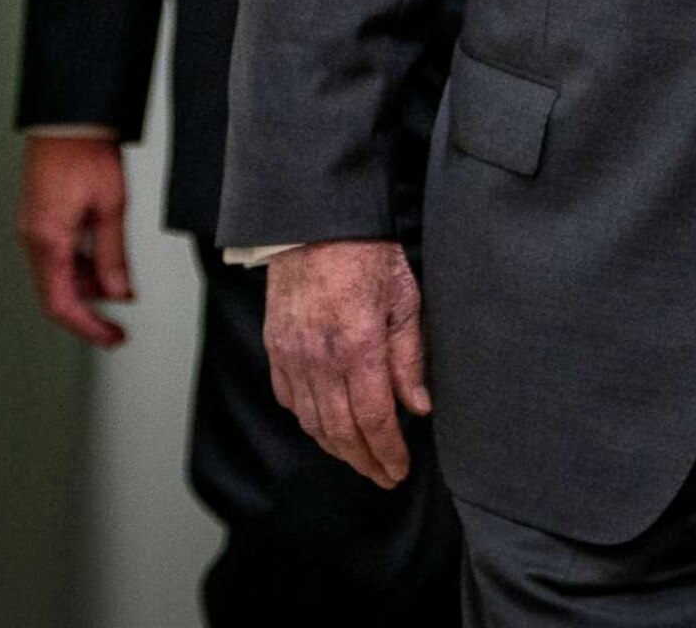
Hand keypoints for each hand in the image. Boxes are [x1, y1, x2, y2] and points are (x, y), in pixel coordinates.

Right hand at [17, 135, 132, 347]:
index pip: (62, 304)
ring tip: (122, 276)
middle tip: (123, 311)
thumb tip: (119, 293)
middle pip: (58, 292)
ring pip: (58, 274)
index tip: (112, 338)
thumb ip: (113, 255)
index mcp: (47, 241)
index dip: (88, 327)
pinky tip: (104, 255)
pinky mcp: (40, 217)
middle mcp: (33, 238)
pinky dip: (81, 263)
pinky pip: (57, 254)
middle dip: (92, 305)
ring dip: (89, 282)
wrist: (68, 118)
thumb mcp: (111, 208)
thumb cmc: (85, 153)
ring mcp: (34, 228)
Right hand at [264, 239, 433, 488]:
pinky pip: (290, 398)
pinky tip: (327, 425)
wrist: (316, 221)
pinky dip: (309, 420)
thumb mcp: (405, 297)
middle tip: (384, 475)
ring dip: (337, 448)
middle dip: (364, 460)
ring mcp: (293, 354)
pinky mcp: (276, 346)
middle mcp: (320, 358)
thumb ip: (410, 357)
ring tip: (360, 457)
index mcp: (358, 346)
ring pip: (312, 421)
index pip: (373, 420)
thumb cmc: (368, 251)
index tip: (399, 470)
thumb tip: (418, 406)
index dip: (387, 452)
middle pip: (340, 431)